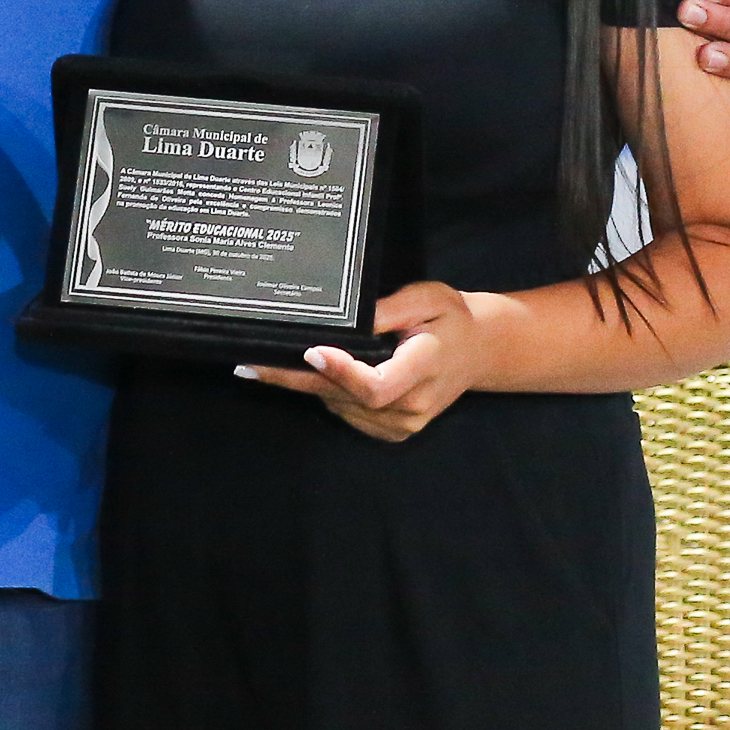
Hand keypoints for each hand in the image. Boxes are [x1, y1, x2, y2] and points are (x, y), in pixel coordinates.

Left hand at [235, 281, 492, 441]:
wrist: (479, 350)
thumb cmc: (451, 317)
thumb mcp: (427, 296)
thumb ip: (388, 309)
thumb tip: (348, 318)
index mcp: (425, 368)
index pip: (377, 384)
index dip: (341, 372)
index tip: (311, 350)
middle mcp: (414, 405)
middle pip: (345, 398)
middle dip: (295, 379)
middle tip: (251, 366)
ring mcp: (405, 424)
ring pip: (340, 407)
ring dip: (307, 386)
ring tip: (270, 362)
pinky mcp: (394, 432)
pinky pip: (348, 415)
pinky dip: (326, 394)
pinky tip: (311, 374)